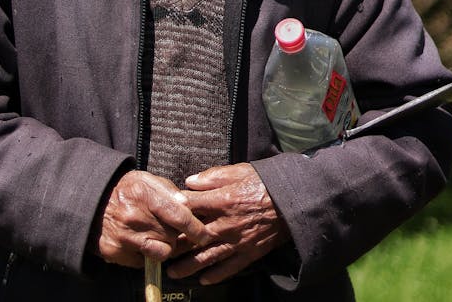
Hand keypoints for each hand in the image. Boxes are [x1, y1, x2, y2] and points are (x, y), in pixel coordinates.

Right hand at [91, 170, 213, 267]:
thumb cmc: (124, 189)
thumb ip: (168, 189)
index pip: (179, 216)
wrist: (91, 202)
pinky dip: (146, 255)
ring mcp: (124, 237)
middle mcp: (134, 217)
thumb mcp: (145, 179)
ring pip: (161, 253)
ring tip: (156, 235)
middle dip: (177, 234)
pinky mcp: (115, 253)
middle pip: (173, 236)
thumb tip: (186, 203)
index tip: (205, 235)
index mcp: (144, 195)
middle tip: (170, 227)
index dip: (196, 228)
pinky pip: (143, 262)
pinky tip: (139, 241)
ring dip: (164, 246)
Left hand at [167, 163, 288, 284]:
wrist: (292, 201)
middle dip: (176, 244)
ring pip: (208, 257)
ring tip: (173, 272)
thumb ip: (212, 176)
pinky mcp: (249, 253)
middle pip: (194, 237)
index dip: (175, 209)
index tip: (162, 212)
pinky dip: (215, 275)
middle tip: (159, 250)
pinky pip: (229, 268)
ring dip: (189, 266)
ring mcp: (237, 241)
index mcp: (223, 200)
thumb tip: (189, 182)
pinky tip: (203, 280)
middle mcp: (227, 224)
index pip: (191, 206)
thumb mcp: (238, 170)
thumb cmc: (264, 182)